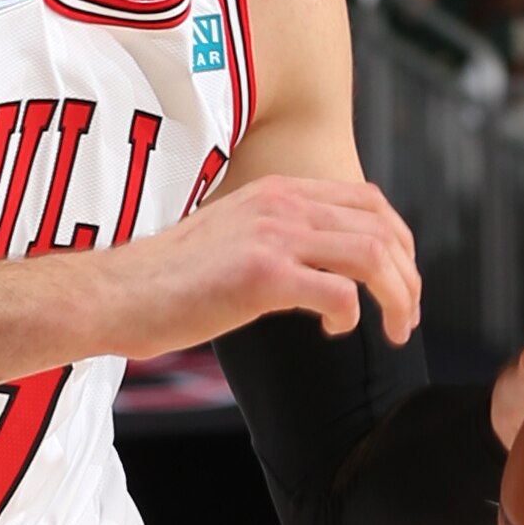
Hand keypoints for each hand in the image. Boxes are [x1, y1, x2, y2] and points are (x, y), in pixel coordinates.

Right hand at [102, 171, 420, 352]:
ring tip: (396, 330)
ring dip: (397, 297)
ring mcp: (272, 236)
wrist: (115, 293)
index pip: (368, 201)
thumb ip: (275, 237)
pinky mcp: (262, 276)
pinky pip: (339, 293)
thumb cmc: (166, 280)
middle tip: (408, 317)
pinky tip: (334, 333)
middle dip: (408, 277)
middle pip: (381, 229)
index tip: (401, 280)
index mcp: (277, 191)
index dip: (399, 241)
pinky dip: (351, 317)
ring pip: (372, 256)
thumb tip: (317, 268)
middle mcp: (281, 204)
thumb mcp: (231, 237)